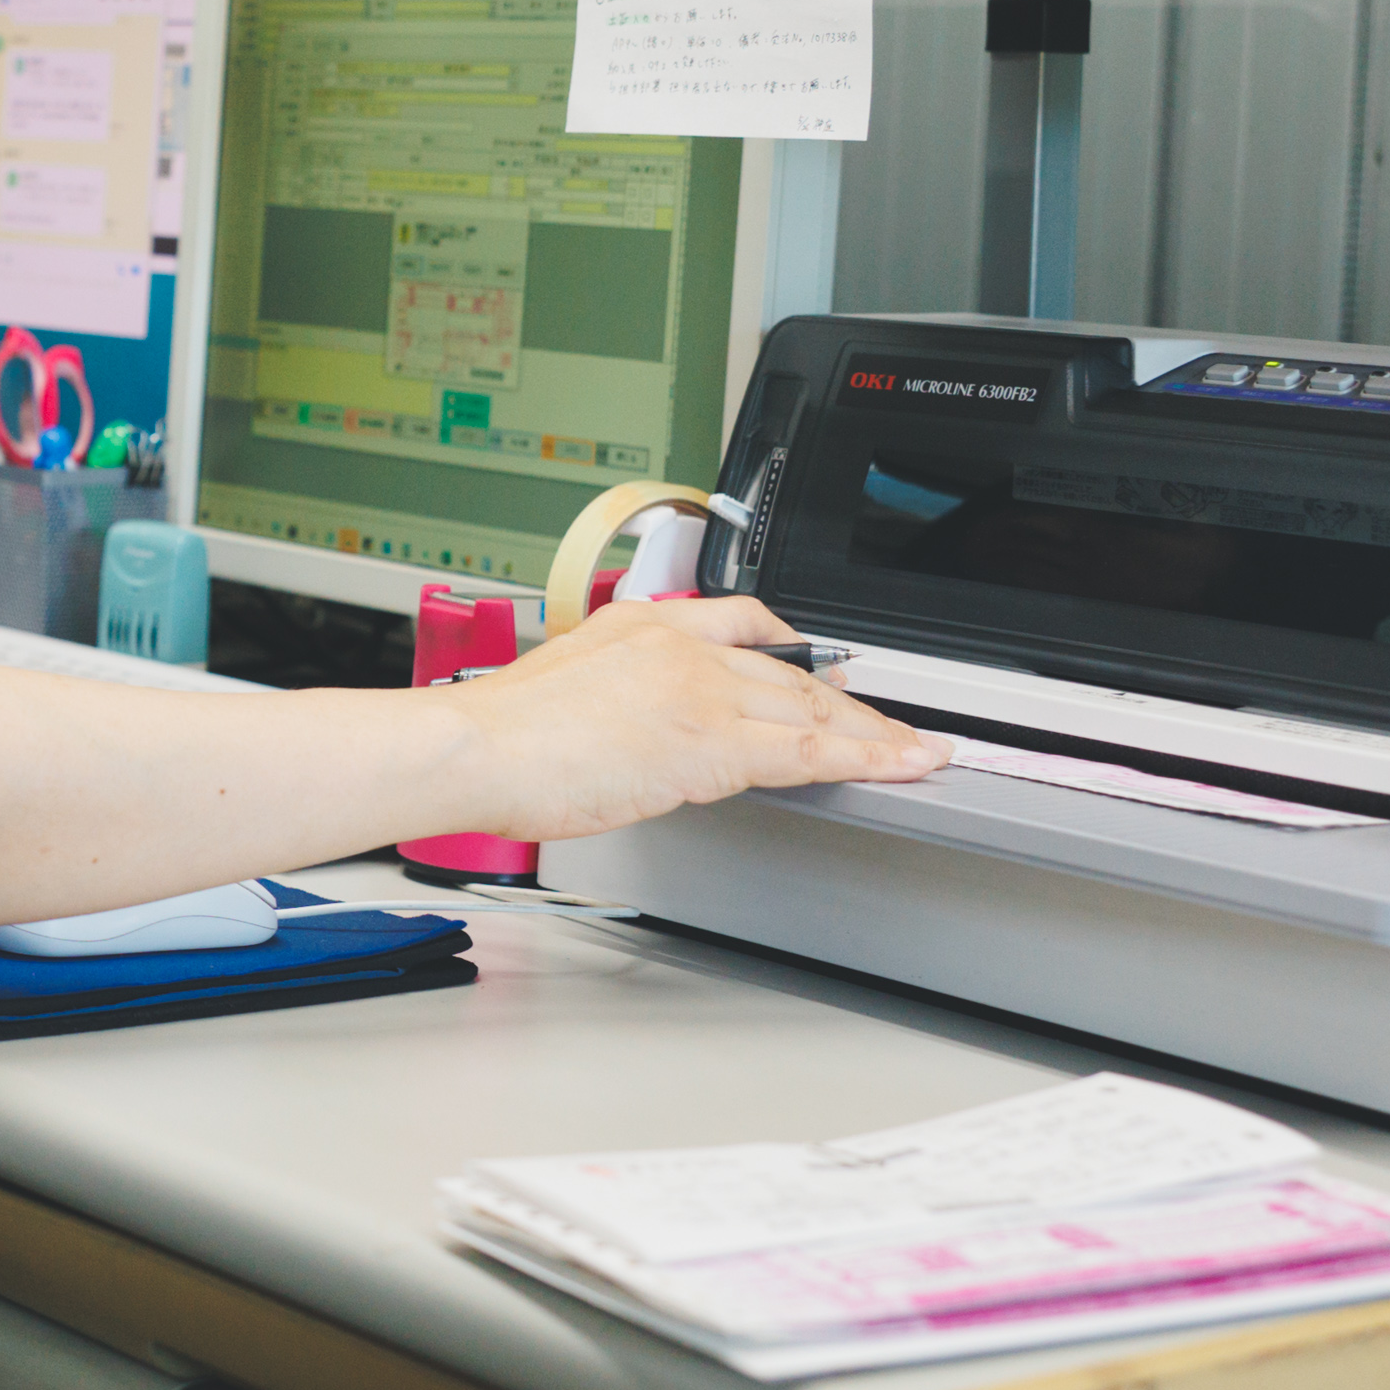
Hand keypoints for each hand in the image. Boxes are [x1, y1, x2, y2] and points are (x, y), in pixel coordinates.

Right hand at [431, 597, 942, 842]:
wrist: (477, 746)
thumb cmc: (496, 733)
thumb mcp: (561, 686)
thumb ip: (614, 696)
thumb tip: (635, 730)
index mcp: (640, 624)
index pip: (741, 621)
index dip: (794, 643)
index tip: (819, 657)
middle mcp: (680, 647)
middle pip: (789, 671)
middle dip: (847, 700)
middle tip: (887, 720)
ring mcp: (701, 692)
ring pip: (812, 710)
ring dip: (872, 732)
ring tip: (913, 750)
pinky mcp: (712, 743)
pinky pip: (809, 753)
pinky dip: (866, 760)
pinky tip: (899, 767)